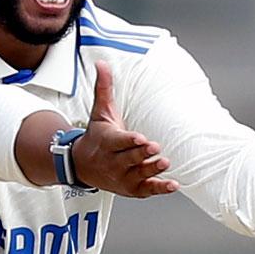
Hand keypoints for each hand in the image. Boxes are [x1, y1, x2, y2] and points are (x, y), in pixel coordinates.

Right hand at [71, 60, 178, 197]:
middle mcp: (114, 161)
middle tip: (155, 148)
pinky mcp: (131, 188)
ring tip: (164, 163)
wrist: (82, 165)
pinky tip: (172, 184)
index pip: (118, 141)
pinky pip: (146, 189)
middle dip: (142, 154)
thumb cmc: (97, 136)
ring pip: (138, 174)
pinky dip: (159, 188)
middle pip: (129, 158)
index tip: (140, 137)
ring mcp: (122, 176)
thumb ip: (103, 88)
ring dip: (152, 170)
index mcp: (107, 141)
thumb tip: (102, 63)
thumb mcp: (99, 112)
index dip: (129, 140)